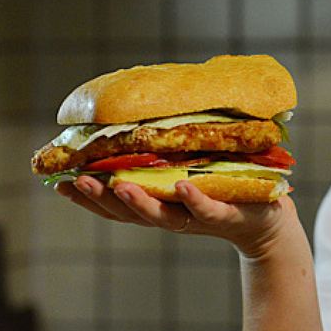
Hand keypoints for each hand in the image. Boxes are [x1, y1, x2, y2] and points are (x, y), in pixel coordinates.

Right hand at [55, 176, 298, 258]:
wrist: (269, 218)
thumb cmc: (223, 189)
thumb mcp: (189, 169)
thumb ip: (165, 153)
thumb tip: (139, 112)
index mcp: (159, 203)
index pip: (116, 204)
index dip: (88, 198)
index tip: (61, 183)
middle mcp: (172, 213)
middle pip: (130, 212)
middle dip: (101, 199)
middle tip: (77, 183)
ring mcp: (198, 216)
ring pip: (163, 215)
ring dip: (139, 202)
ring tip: (119, 186)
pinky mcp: (228, 213)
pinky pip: (208, 208)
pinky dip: (195, 200)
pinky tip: (182, 186)